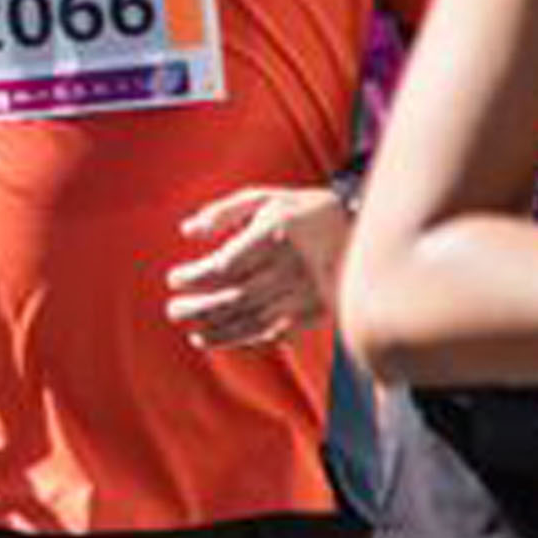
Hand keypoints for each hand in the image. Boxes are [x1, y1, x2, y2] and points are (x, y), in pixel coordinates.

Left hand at [164, 186, 351, 351]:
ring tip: (194, 332)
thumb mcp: (265, 197)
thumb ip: (223, 211)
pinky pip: (275, 332)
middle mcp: (292, 264)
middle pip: (235, 295)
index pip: (226, 264)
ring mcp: (307, 290)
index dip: (195, 276)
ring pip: (253, 319)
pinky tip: (221, 339)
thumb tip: (188, 231)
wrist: (364, 230)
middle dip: (199, 307)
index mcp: (277, 230)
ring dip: (218, 330)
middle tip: (173, 310)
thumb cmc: (301, 211)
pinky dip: (245, 339)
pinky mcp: (317, 311)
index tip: (174, 278)